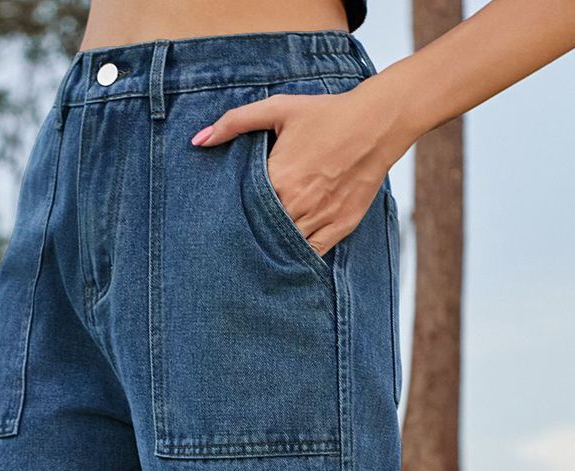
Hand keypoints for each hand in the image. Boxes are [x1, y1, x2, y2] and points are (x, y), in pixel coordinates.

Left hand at [191, 86, 401, 256]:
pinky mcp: (340, 227)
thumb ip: (235, 122)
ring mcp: (320, 217)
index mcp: (279, 177)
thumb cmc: (326, 114)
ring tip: (255, 255)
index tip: (222, 220)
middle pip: (263, 231)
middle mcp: (298, 202)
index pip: (245, 208)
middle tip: (232, 244)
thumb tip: (198, 140)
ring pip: (286, 246)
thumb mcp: (278, 108)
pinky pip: (312, 253)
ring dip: (272, 249)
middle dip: (249, 236)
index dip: (233, 216)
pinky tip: (286, 257)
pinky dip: (298, 257)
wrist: (376, 123)